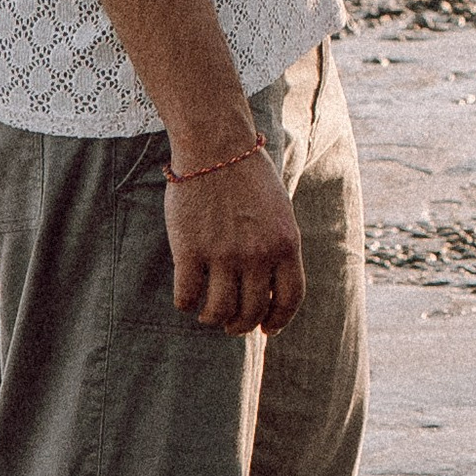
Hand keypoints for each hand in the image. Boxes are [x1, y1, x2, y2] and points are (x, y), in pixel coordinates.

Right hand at [167, 147, 305, 336]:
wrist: (216, 146)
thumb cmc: (248, 175)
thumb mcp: (279, 211)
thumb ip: (279, 247)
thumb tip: (272, 289)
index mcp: (286, 244)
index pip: (290, 299)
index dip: (278, 320)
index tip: (267, 329)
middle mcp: (258, 255)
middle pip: (251, 312)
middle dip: (240, 325)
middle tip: (230, 324)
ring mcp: (223, 254)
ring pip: (218, 311)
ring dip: (212, 318)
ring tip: (207, 314)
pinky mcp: (190, 251)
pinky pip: (186, 296)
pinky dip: (186, 304)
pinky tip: (186, 297)